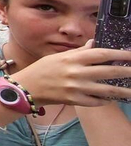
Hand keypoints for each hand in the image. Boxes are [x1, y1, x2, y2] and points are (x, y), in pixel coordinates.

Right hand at [8, 41, 130, 106]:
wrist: (26, 88)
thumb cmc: (41, 70)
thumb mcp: (58, 57)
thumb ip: (79, 51)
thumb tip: (94, 44)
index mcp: (73, 59)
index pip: (102, 54)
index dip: (120, 54)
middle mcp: (77, 73)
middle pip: (109, 71)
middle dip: (127, 72)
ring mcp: (76, 88)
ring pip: (107, 90)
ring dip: (124, 91)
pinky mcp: (75, 101)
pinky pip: (96, 101)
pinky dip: (106, 100)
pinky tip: (112, 99)